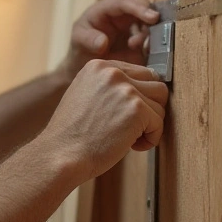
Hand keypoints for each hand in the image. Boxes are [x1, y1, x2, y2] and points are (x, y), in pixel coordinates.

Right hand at [40, 59, 167, 180]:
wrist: (60, 155)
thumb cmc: (71, 136)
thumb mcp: (84, 97)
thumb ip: (109, 88)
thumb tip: (141, 91)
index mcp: (98, 66)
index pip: (140, 73)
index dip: (139, 98)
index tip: (127, 115)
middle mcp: (112, 72)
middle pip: (155, 85)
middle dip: (149, 109)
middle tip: (131, 128)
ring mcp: (125, 89)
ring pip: (160, 104)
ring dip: (150, 125)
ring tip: (129, 138)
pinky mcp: (136, 109)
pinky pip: (159, 124)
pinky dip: (150, 139)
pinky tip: (131, 146)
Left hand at [56, 0, 160, 80]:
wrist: (86, 66)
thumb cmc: (80, 49)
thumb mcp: (78, 43)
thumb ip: (88, 40)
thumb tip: (103, 42)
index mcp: (102, 9)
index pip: (122, 1)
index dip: (137, 7)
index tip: (152, 18)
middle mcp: (118, 12)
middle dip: (146, 8)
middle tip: (154, 22)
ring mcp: (129, 23)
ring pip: (146, 13)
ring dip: (149, 27)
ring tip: (135, 45)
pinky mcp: (138, 36)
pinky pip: (151, 32)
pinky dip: (152, 39)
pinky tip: (142, 50)